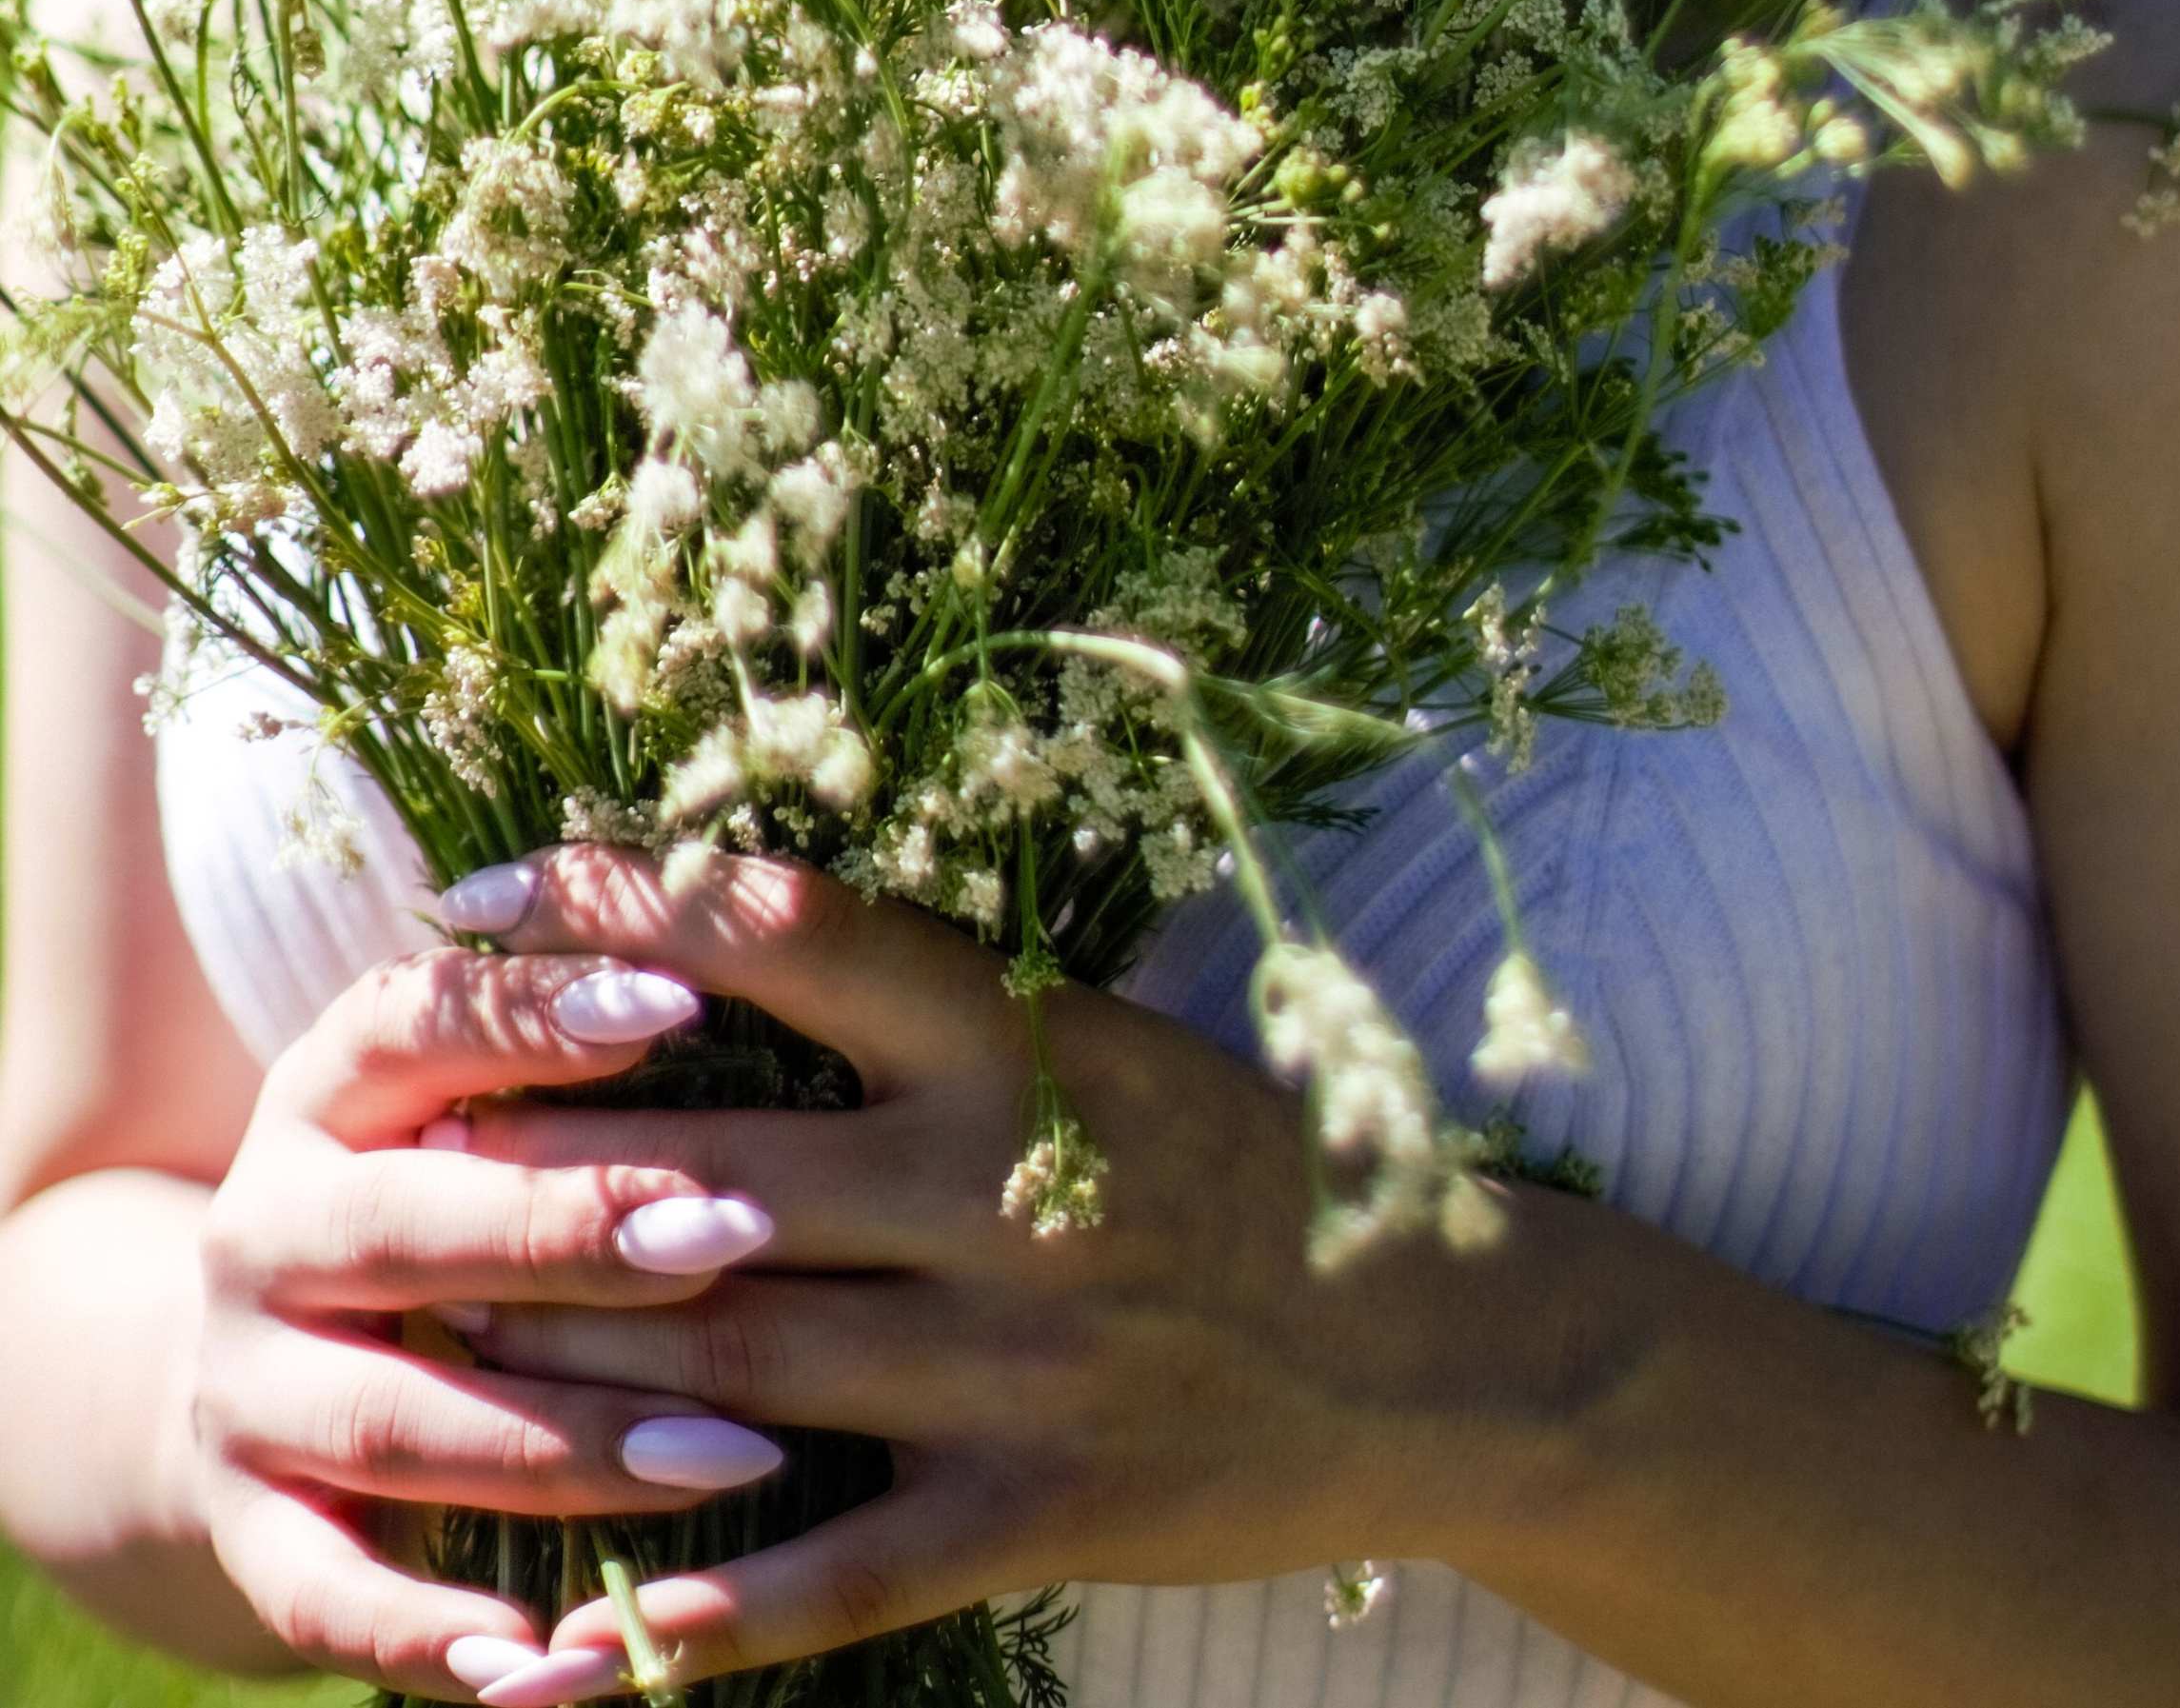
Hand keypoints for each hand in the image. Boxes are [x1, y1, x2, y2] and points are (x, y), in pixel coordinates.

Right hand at [190, 929, 818, 1700]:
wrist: (266, 1353)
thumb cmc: (451, 1189)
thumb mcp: (475, 1093)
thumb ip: (569, 1044)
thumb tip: (729, 971)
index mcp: (326, 1090)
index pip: (414, 1021)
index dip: (535, 1008)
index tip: (680, 1000)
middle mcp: (262, 1229)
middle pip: (405, 1226)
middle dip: (573, 1229)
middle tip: (735, 1233)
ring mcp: (245, 1388)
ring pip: (396, 1416)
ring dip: (565, 1437)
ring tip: (732, 1448)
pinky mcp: (252, 1529)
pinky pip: (326, 1592)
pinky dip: (426, 1632)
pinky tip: (543, 1654)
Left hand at [429, 844, 1549, 1694]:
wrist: (1434, 1343)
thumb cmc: (1236, 1164)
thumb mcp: (1105, 1041)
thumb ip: (930, 1006)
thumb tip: (718, 927)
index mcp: (1024, 1043)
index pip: (784, 935)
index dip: (613, 906)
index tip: (475, 902)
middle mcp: (1008, 1191)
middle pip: (713, 1167)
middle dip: (536, 1162)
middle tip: (388, 1144)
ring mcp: (1020, 1366)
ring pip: (738, 1358)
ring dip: (569, 1357)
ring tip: (431, 1337)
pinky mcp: (1040, 1517)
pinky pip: (839, 1573)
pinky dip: (697, 1617)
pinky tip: (574, 1644)